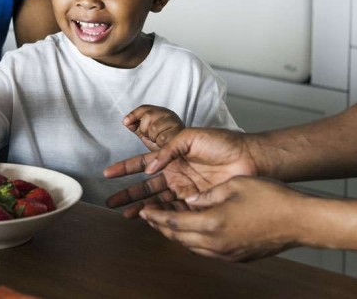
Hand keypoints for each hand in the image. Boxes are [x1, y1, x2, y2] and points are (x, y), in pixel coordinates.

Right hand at [103, 128, 256, 216]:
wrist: (249, 158)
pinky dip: (162, 216)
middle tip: (111, 202)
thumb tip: (150, 167)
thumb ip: (168, 149)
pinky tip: (150, 220)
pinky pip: (176, 211)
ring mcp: (185, 189)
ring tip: (125, 216)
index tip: (108, 173)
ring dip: (141, 208)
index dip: (125, 168)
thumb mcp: (190, 137)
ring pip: (157, 201)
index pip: (142, 163)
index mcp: (171, 156)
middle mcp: (175, 174)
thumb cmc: (222, 142)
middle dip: (128, 194)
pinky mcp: (197, 203)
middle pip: (146, 186)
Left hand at [122, 105, 184, 151]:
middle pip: (148, 116)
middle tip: (150, 137)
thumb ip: (136, 126)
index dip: (133, 114)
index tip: (125, 122)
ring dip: (153, 138)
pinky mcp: (180, 134)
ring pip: (154, 128)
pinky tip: (163, 145)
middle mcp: (169, 114)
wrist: (180, 155)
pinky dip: (160, 144)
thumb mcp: (147, 133)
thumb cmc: (163, 143)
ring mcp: (175, 123)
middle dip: (144, 129)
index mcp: (160, 112)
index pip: (144, 108)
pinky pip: (163, 138)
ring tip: (158, 142)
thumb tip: (126, 121)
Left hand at [140, 176, 308, 261]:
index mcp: (212, 223)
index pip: (173, 222)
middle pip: (178, 238)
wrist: (300, 221)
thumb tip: (189, 200)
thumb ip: (206, 195)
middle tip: (148, 216)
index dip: (155, 216)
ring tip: (166, 223)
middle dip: (161, 227)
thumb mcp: (232, 185)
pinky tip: (193, 230)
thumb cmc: (270, 197)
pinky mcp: (237, 257)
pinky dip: (193, 241)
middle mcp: (216, 243)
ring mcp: (227, 253)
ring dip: (176, 235)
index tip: (142, 211)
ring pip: (191, 247)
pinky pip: (206, 251)